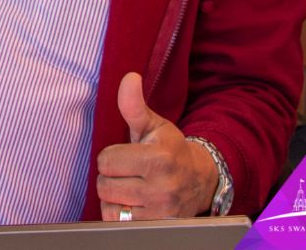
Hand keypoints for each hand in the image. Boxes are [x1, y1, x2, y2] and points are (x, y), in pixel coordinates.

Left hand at [95, 72, 218, 220]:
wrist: (200, 181)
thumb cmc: (170, 149)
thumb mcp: (153, 125)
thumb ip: (134, 105)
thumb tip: (129, 78)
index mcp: (159, 159)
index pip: (106, 160)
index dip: (111, 155)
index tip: (126, 154)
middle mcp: (162, 188)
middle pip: (104, 184)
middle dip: (110, 176)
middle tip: (127, 171)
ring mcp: (160, 211)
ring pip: (109, 204)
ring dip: (113, 196)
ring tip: (130, 185)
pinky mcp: (157, 226)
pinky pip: (117, 221)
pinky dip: (119, 213)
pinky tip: (132, 202)